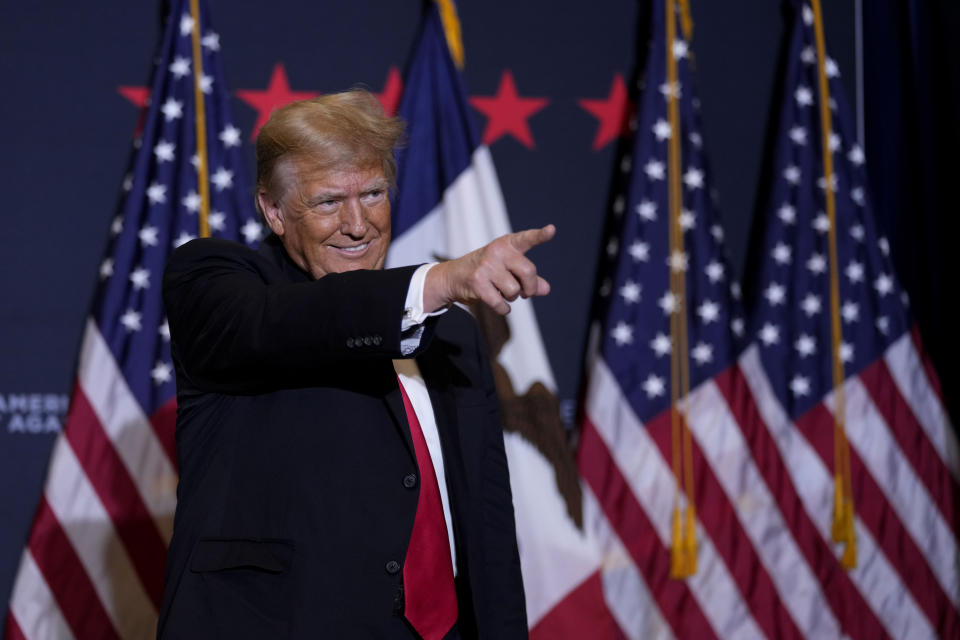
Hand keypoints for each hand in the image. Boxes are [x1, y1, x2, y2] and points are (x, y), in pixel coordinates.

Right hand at [424, 225, 555, 314]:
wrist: (453, 277)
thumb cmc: (487, 271)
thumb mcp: (508, 269)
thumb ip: (529, 278)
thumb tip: (546, 289)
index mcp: (507, 244)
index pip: (527, 239)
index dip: (540, 235)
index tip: (551, 230)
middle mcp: (497, 251)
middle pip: (528, 272)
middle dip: (530, 288)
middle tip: (526, 292)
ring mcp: (486, 266)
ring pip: (514, 291)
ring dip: (512, 298)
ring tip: (501, 291)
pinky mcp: (477, 282)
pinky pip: (501, 304)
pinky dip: (503, 309)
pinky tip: (499, 304)